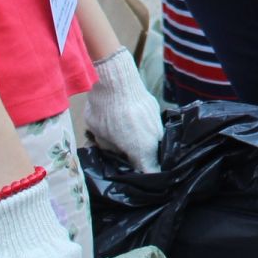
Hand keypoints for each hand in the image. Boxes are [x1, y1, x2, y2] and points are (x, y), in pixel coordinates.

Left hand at [83, 48, 160, 172]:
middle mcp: (155, 138)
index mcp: (142, 150)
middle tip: (124, 156)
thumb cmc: (105, 110)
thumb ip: (110, 147)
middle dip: (140, 158)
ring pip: (153, 140)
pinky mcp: (156, 110)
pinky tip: (130, 122)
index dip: (141, 177)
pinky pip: (152, 125)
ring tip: (127, 137)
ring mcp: (158, 123)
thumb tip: (114, 151)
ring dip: (143, 142)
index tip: (133, 177)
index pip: (149, 173)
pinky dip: (144, 127)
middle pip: (151, 156)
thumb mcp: (100, 134)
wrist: (118, 80)